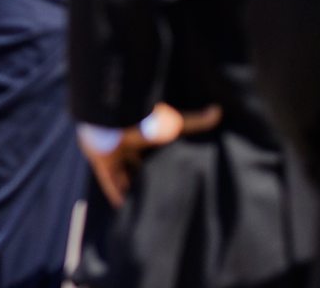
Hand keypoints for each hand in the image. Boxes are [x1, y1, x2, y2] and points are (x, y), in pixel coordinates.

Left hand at [83, 103, 221, 207]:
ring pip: (122, 174)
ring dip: (131, 187)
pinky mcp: (101, 162)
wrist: (113, 119)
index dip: (159, 162)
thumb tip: (218, 111)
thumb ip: (194, 121)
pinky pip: (108, 182)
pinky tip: (123, 208)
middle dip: (144, 176)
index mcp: (142, 135)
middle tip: (159, 194)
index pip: (151, 151)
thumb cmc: (144, 121)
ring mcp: (113, 154)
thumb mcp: (172, 123)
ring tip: (144, 206)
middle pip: (136, 164)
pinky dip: (115, 194)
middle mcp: (126, 145)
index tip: (169, 174)